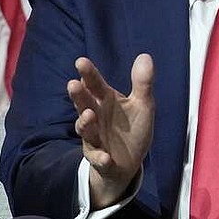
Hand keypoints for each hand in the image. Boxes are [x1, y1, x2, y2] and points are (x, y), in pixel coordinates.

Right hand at [67, 54, 154, 208]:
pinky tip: (105, 156)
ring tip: (89, 115)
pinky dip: (100, 158)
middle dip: (79, 96)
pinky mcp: (100, 159)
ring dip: (86, 124)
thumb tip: (145, 56)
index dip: (89, 74)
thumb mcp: (142, 104)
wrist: (129, 162)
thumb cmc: (131, 129)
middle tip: (73, 84)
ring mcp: (95, 138)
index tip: (81, 61)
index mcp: (106, 101)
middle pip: (84, 104)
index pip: (95, 84)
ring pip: (87, 131)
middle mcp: (96, 117)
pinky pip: (98, 159)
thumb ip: (142, 82)